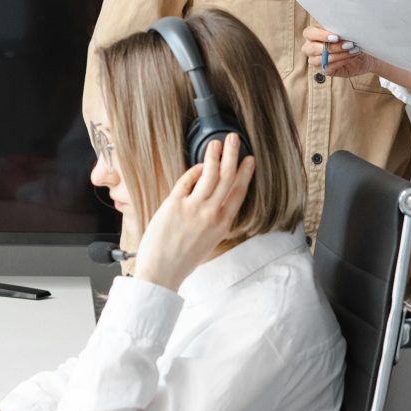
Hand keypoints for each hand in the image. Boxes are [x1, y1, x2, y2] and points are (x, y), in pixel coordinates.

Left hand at [133, 134, 254, 292]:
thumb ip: (214, 219)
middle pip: (227, 178)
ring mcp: (194, 208)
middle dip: (233, 155)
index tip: (249, 160)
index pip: (239, 192)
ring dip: (214, 155)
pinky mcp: (175, 205)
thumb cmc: (182, 259)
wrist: (161, 272)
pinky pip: (187, 180)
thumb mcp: (208, 240)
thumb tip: (214, 197)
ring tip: (216, 143)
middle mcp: (211, 214)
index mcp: (222, 224)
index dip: (245, 173)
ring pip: (209, 174)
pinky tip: (198, 164)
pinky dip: (194, 170)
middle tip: (235, 139)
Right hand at [301, 25, 372, 79]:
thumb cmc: (351, 39)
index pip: (309, 33)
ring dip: (338, 55)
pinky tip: (350, 57)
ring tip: (352, 51)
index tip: (336, 37)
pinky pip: (328, 68)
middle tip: (347, 45)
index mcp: (314, 33)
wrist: (361, 53)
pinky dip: (341, 62)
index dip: (321, 35)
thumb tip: (342, 31)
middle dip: (331, 47)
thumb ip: (340, 30)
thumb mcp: (346, 31)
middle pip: (310, 48)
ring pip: (318, 60)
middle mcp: (311, 46)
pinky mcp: (323, 69)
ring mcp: (315, 59)